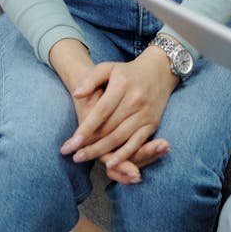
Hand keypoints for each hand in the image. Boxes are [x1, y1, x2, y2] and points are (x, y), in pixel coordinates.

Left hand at [60, 49, 177, 180]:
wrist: (159, 71)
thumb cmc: (127, 72)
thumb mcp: (109, 67)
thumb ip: (91, 79)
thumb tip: (76, 94)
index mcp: (122, 85)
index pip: (101, 111)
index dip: (85, 129)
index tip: (70, 143)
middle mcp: (135, 100)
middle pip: (109, 128)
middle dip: (89, 144)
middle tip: (73, 156)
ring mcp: (145, 113)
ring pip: (120, 137)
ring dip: (101, 151)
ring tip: (83, 159)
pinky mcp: (152, 124)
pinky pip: (137, 143)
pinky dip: (124, 155)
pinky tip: (111, 164)